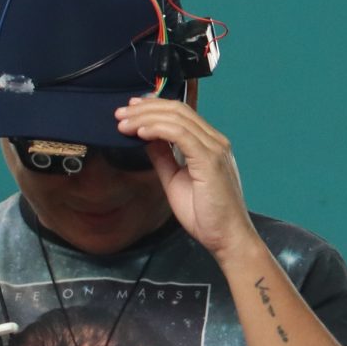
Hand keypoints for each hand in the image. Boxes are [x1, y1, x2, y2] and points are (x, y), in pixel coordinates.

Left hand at [113, 97, 254, 255]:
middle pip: (178, 110)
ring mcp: (215, 150)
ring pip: (177, 118)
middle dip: (144, 108)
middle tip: (120, 114)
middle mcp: (215, 143)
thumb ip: (164, 157)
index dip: (153, 107)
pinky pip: (180, 134)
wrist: (226, 238)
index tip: (129, 112)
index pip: (180, 114)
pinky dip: (157, 129)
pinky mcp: (210, 160)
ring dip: (145, 118)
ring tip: (124, 124)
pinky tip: (141, 133)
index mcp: (210, 146)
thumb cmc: (207, 215)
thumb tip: (147, 139)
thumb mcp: (175, 180)